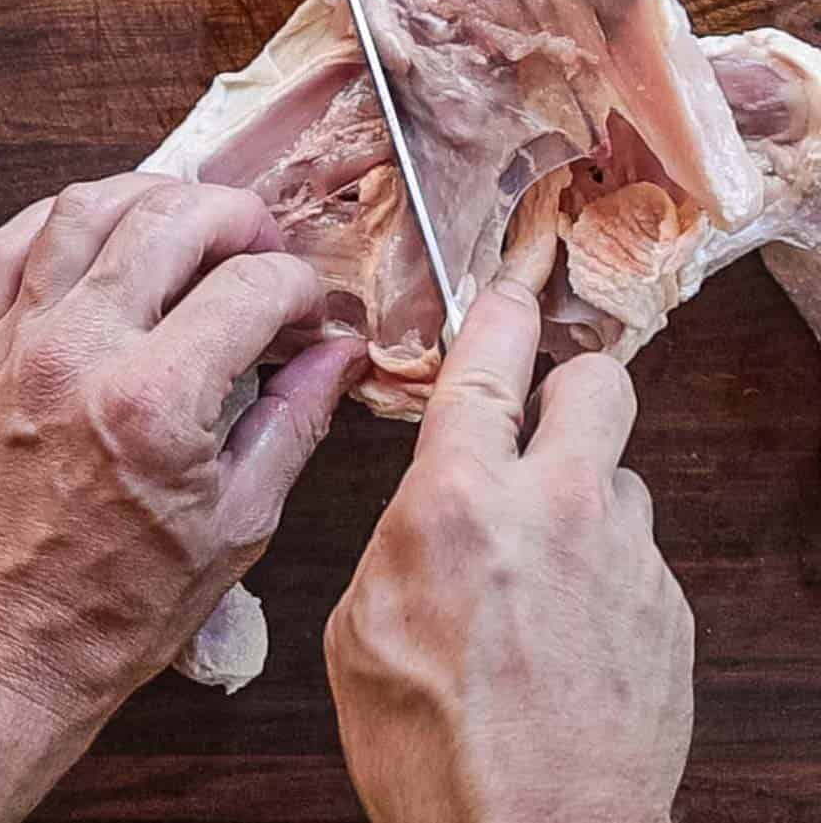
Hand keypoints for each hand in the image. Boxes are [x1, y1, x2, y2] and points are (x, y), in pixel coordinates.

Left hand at [0, 173, 366, 728]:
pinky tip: (104, 233)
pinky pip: (10, 241)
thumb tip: (340, 355)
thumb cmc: (119, 604)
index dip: (298, 286)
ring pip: (87, 206)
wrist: (8, 647)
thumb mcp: (240, 522)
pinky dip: (63, 216)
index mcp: (155, 405)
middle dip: (238, 217)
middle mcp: (81, 354)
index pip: (251, 286)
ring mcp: (21, 343)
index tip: (306, 310)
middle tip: (262, 250)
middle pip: (172, 218)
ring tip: (191, 224)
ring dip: (154, 196)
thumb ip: (296, 419)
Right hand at [325, 280, 693, 822]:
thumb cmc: (435, 752)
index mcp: (461, 501)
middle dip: (570, 384)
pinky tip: (570, 634)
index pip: (493, 358)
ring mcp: (628, 561)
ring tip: (545, 570)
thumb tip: (431, 503)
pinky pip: (639, 556)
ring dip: (586, 500)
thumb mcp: (362, 627)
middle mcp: (559, 511)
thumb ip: (403, 535)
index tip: (515, 279)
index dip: (505, 303)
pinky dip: (607, 575)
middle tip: (541, 421)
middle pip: (598, 382)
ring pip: (622, 478)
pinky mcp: (670, 614)